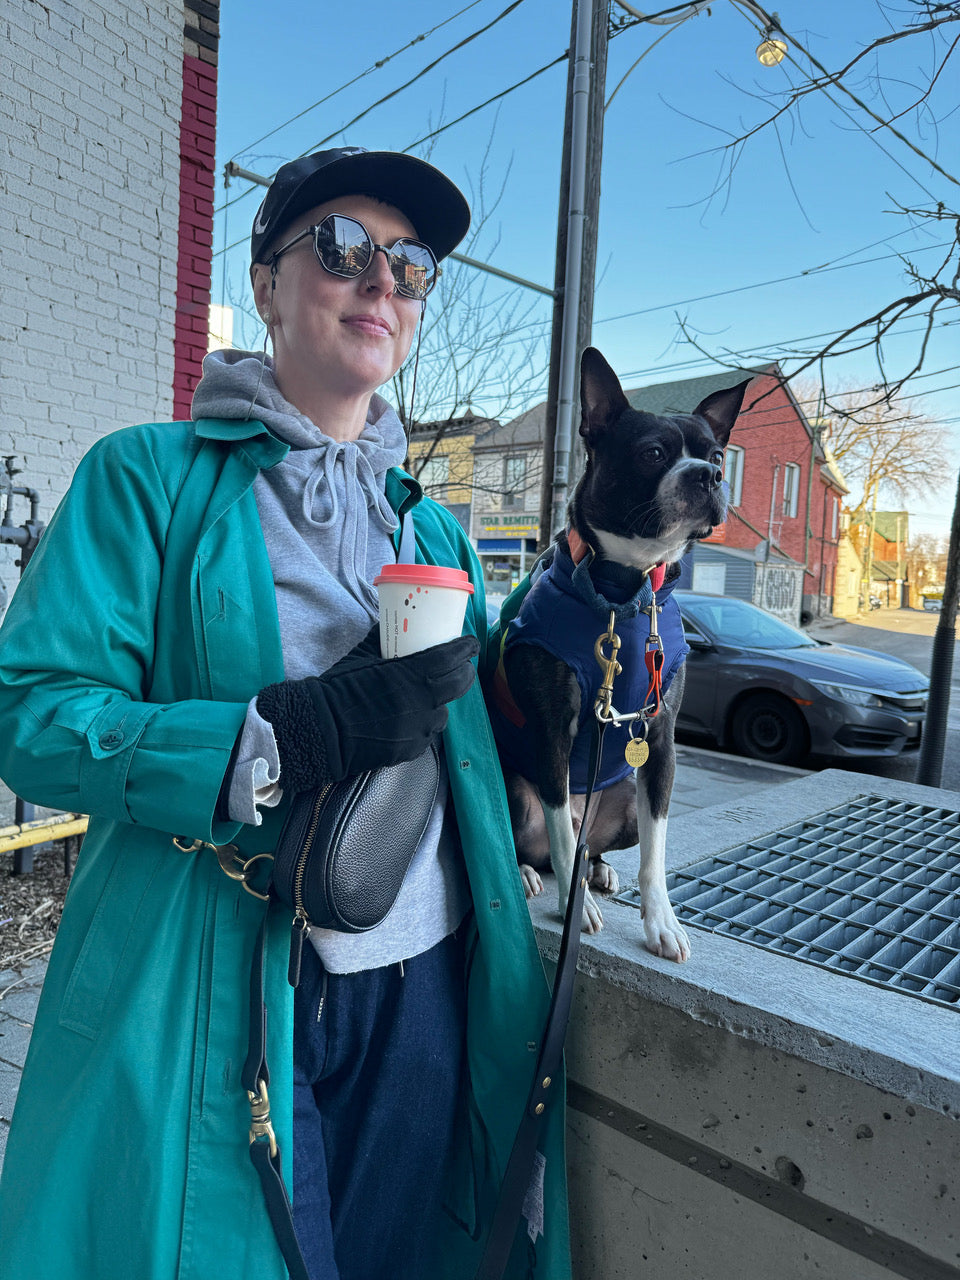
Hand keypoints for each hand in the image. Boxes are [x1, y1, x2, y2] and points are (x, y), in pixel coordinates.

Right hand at [257, 630, 478, 793]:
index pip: (451, 658)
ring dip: (440, 703)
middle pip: (458, 685)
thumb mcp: (361, 656)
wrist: (322, 730)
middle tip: (460, 667)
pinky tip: (410, 720)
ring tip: (429, 697)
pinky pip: (426, 734)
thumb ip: (381, 640)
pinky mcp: (411, 750)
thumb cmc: (338, 689)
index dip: (466, 648)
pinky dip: (422, 725)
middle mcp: (422, 702)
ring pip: (443, 713)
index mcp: (411, 675)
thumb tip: (388, 623)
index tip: (470, 643)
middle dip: (463, 673)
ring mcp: (418, 729)